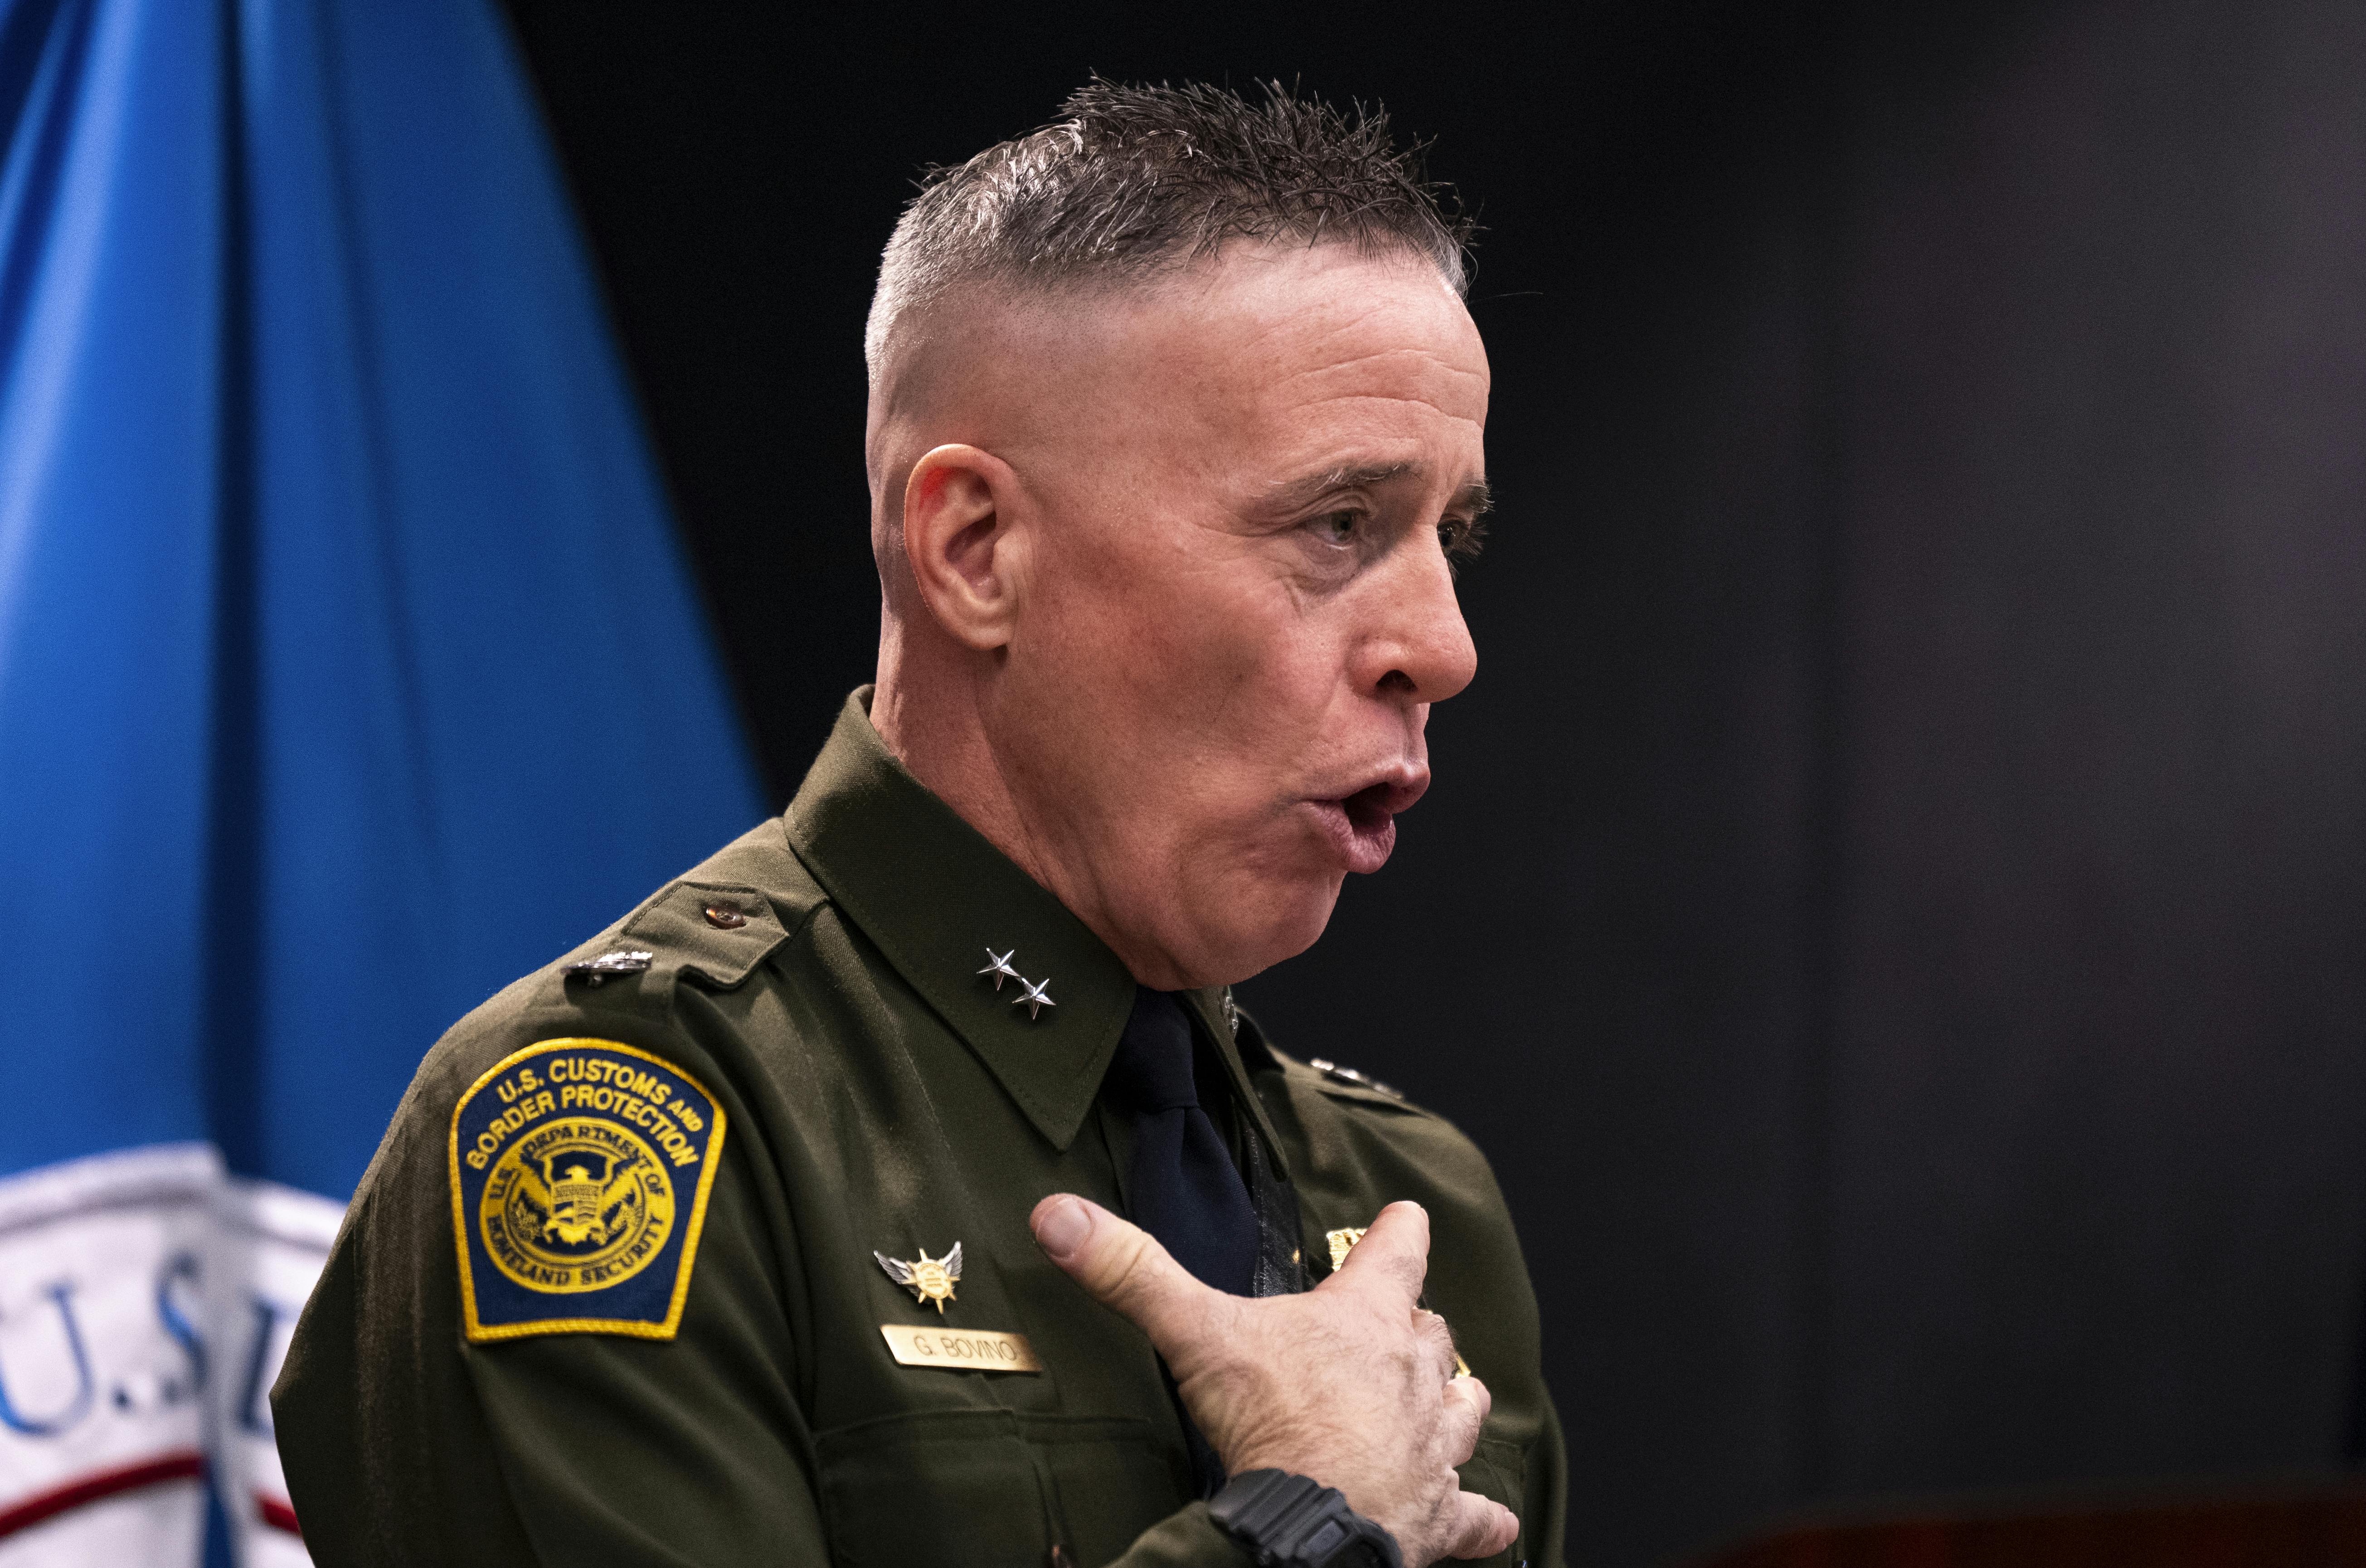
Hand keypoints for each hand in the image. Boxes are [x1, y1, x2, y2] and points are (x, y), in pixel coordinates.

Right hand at [1030, 1195, 1518, 1565]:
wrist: (1313, 1526)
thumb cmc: (1272, 1424)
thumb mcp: (1195, 1335)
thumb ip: (1131, 1272)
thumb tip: (1060, 1215)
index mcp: (1366, 1320)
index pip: (1399, 1248)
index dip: (1400, 1230)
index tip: (1403, 1218)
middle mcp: (1415, 1375)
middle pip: (1433, 1332)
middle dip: (1414, 1329)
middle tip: (1392, 1331)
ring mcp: (1434, 1447)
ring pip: (1466, 1408)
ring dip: (1454, 1404)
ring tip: (1444, 1405)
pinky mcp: (1440, 1515)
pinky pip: (1478, 1517)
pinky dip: (1480, 1519)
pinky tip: (1486, 1522)